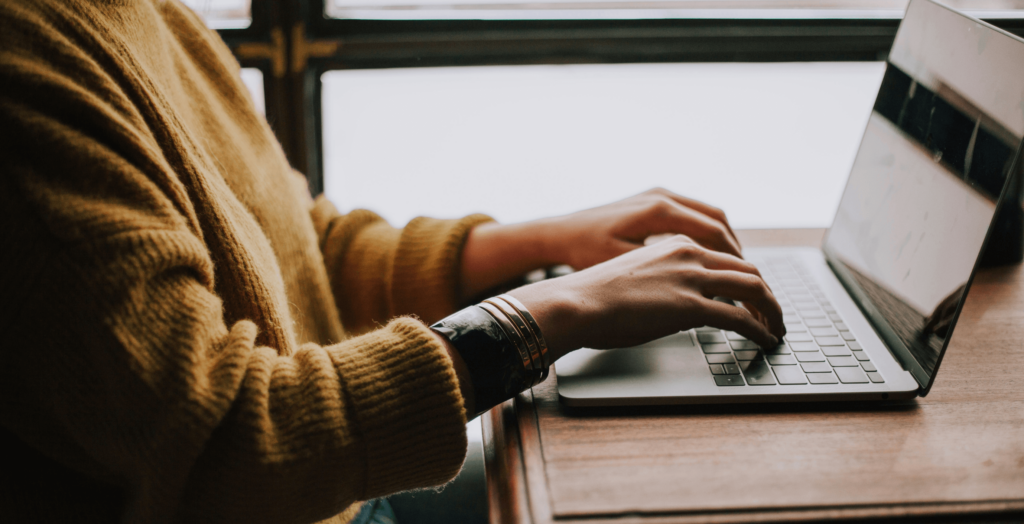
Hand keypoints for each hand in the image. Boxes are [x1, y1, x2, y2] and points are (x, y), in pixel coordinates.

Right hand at [507, 235, 784, 361]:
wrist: (575, 302)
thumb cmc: (593, 296)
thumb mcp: (634, 276)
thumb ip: (662, 281)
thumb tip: (673, 305)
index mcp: (675, 244)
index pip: (726, 257)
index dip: (746, 278)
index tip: (753, 296)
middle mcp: (689, 254)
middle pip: (747, 269)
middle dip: (767, 294)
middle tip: (774, 314)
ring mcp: (691, 278)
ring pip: (753, 288)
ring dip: (772, 311)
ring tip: (777, 329)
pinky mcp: (691, 306)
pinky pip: (741, 317)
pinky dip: (760, 329)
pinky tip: (765, 340)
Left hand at [539, 187, 740, 269]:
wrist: (560, 232)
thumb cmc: (585, 252)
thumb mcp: (624, 266)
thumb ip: (664, 274)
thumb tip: (703, 290)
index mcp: (658, 211)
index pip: (713, 233)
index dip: (735, 260)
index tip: (746, 283)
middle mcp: (662, 196)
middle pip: (717, 221)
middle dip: (736, 251)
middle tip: (749, 278)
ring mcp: (658, 194)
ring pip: (709, 214)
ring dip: (725, 241)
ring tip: (735, 269)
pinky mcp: (653, 199)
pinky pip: (693, 213)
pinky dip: (708, 233)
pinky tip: (710, 256)